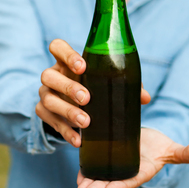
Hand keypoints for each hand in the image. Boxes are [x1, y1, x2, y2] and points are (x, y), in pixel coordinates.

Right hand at [35, 39, 150, 146]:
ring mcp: (46, 94)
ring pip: (47, 99)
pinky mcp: (44, 113)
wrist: (76, 108)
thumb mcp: (107, 83)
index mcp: (66, 61)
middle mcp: (53, 75)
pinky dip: (65, 131)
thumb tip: (144, 97)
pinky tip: (78, 140)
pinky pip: (49, 121)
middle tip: (87, 98)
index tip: (83, 66)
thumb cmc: (95, 88)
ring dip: (67, 111)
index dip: (67, 54)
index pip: (57, 47)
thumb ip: (125, 84)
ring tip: (86, 122)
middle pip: (48, 75)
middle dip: (68, 87)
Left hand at [77, 128, 188, 187]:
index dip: (122, 185)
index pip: (132, 179)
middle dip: (100, 187)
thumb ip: (185, 152)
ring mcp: (117, 166)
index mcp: (143, 170)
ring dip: (90, 182)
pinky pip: (97, 166)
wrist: (150, 142)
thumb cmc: (161, 146)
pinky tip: (79, 175)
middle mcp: (128, 171)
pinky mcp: (109, 158)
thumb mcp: (173, 148)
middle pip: (113, 181)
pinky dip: (87, 170)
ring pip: (102, 176)